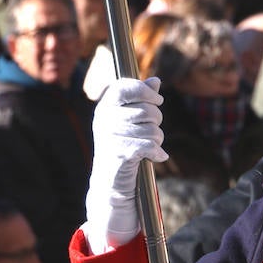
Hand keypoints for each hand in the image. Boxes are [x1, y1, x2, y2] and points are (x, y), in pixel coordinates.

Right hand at [85, 77, 165, 251]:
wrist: (110, 181)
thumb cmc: (123, 146)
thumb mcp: (130, 120)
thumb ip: (142, 99)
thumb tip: (156, 81)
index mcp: (105, 106)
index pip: (125, 86)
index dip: (146, 92)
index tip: (157, 101)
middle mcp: (104, 119)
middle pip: (147, 110)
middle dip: (157, 122)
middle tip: (152, 132)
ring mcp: (110, 136)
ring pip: (152, 129)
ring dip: (157, 140)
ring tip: (151, 147)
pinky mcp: (119, 154)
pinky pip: (148, 145)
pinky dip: (157, 152)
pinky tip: (158, 157)